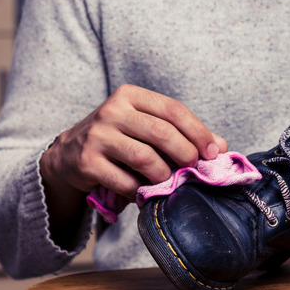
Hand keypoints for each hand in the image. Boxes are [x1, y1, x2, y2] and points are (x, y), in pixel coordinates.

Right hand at [39, 84, 227, 228]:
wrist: (67, 154)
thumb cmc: (118, 139)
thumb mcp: (145, 127)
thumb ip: (182, 133)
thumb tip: (222, 146)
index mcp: (130, 95)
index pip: (173, 109)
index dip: (198, 131)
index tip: (214, 151)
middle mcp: (112, 111)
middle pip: (161, 132)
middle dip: (185, 153)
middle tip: (194, 168)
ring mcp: (97, 136)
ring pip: (145, 158)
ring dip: (163, 176)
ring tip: (168, 182)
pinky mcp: (87, 162)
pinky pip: (125, 181)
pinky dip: (140, 191)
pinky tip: (144, 194)